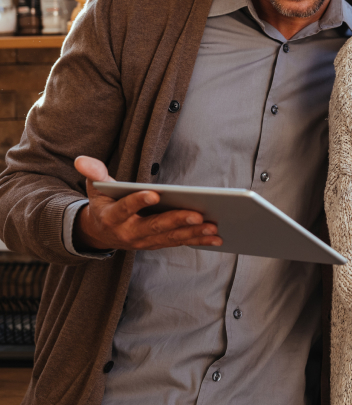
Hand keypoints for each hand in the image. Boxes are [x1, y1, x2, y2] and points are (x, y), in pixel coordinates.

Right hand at [73, 156, 222, 251]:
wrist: (100, 233)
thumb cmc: (104, 203)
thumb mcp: (95, 187)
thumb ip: (93, 173)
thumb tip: (82, 160)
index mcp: (112, 216)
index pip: (124, 209)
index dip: (138, 202)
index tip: (154, 194)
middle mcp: (128, 232)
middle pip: (154, 226)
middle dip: (176, 220)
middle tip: (197, 214)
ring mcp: (144, 241)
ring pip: (170, 237)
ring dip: (193, 233)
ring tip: (213, 227)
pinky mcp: (157, 244)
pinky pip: (179, 243)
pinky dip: (198, 241)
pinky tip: (217, 238)